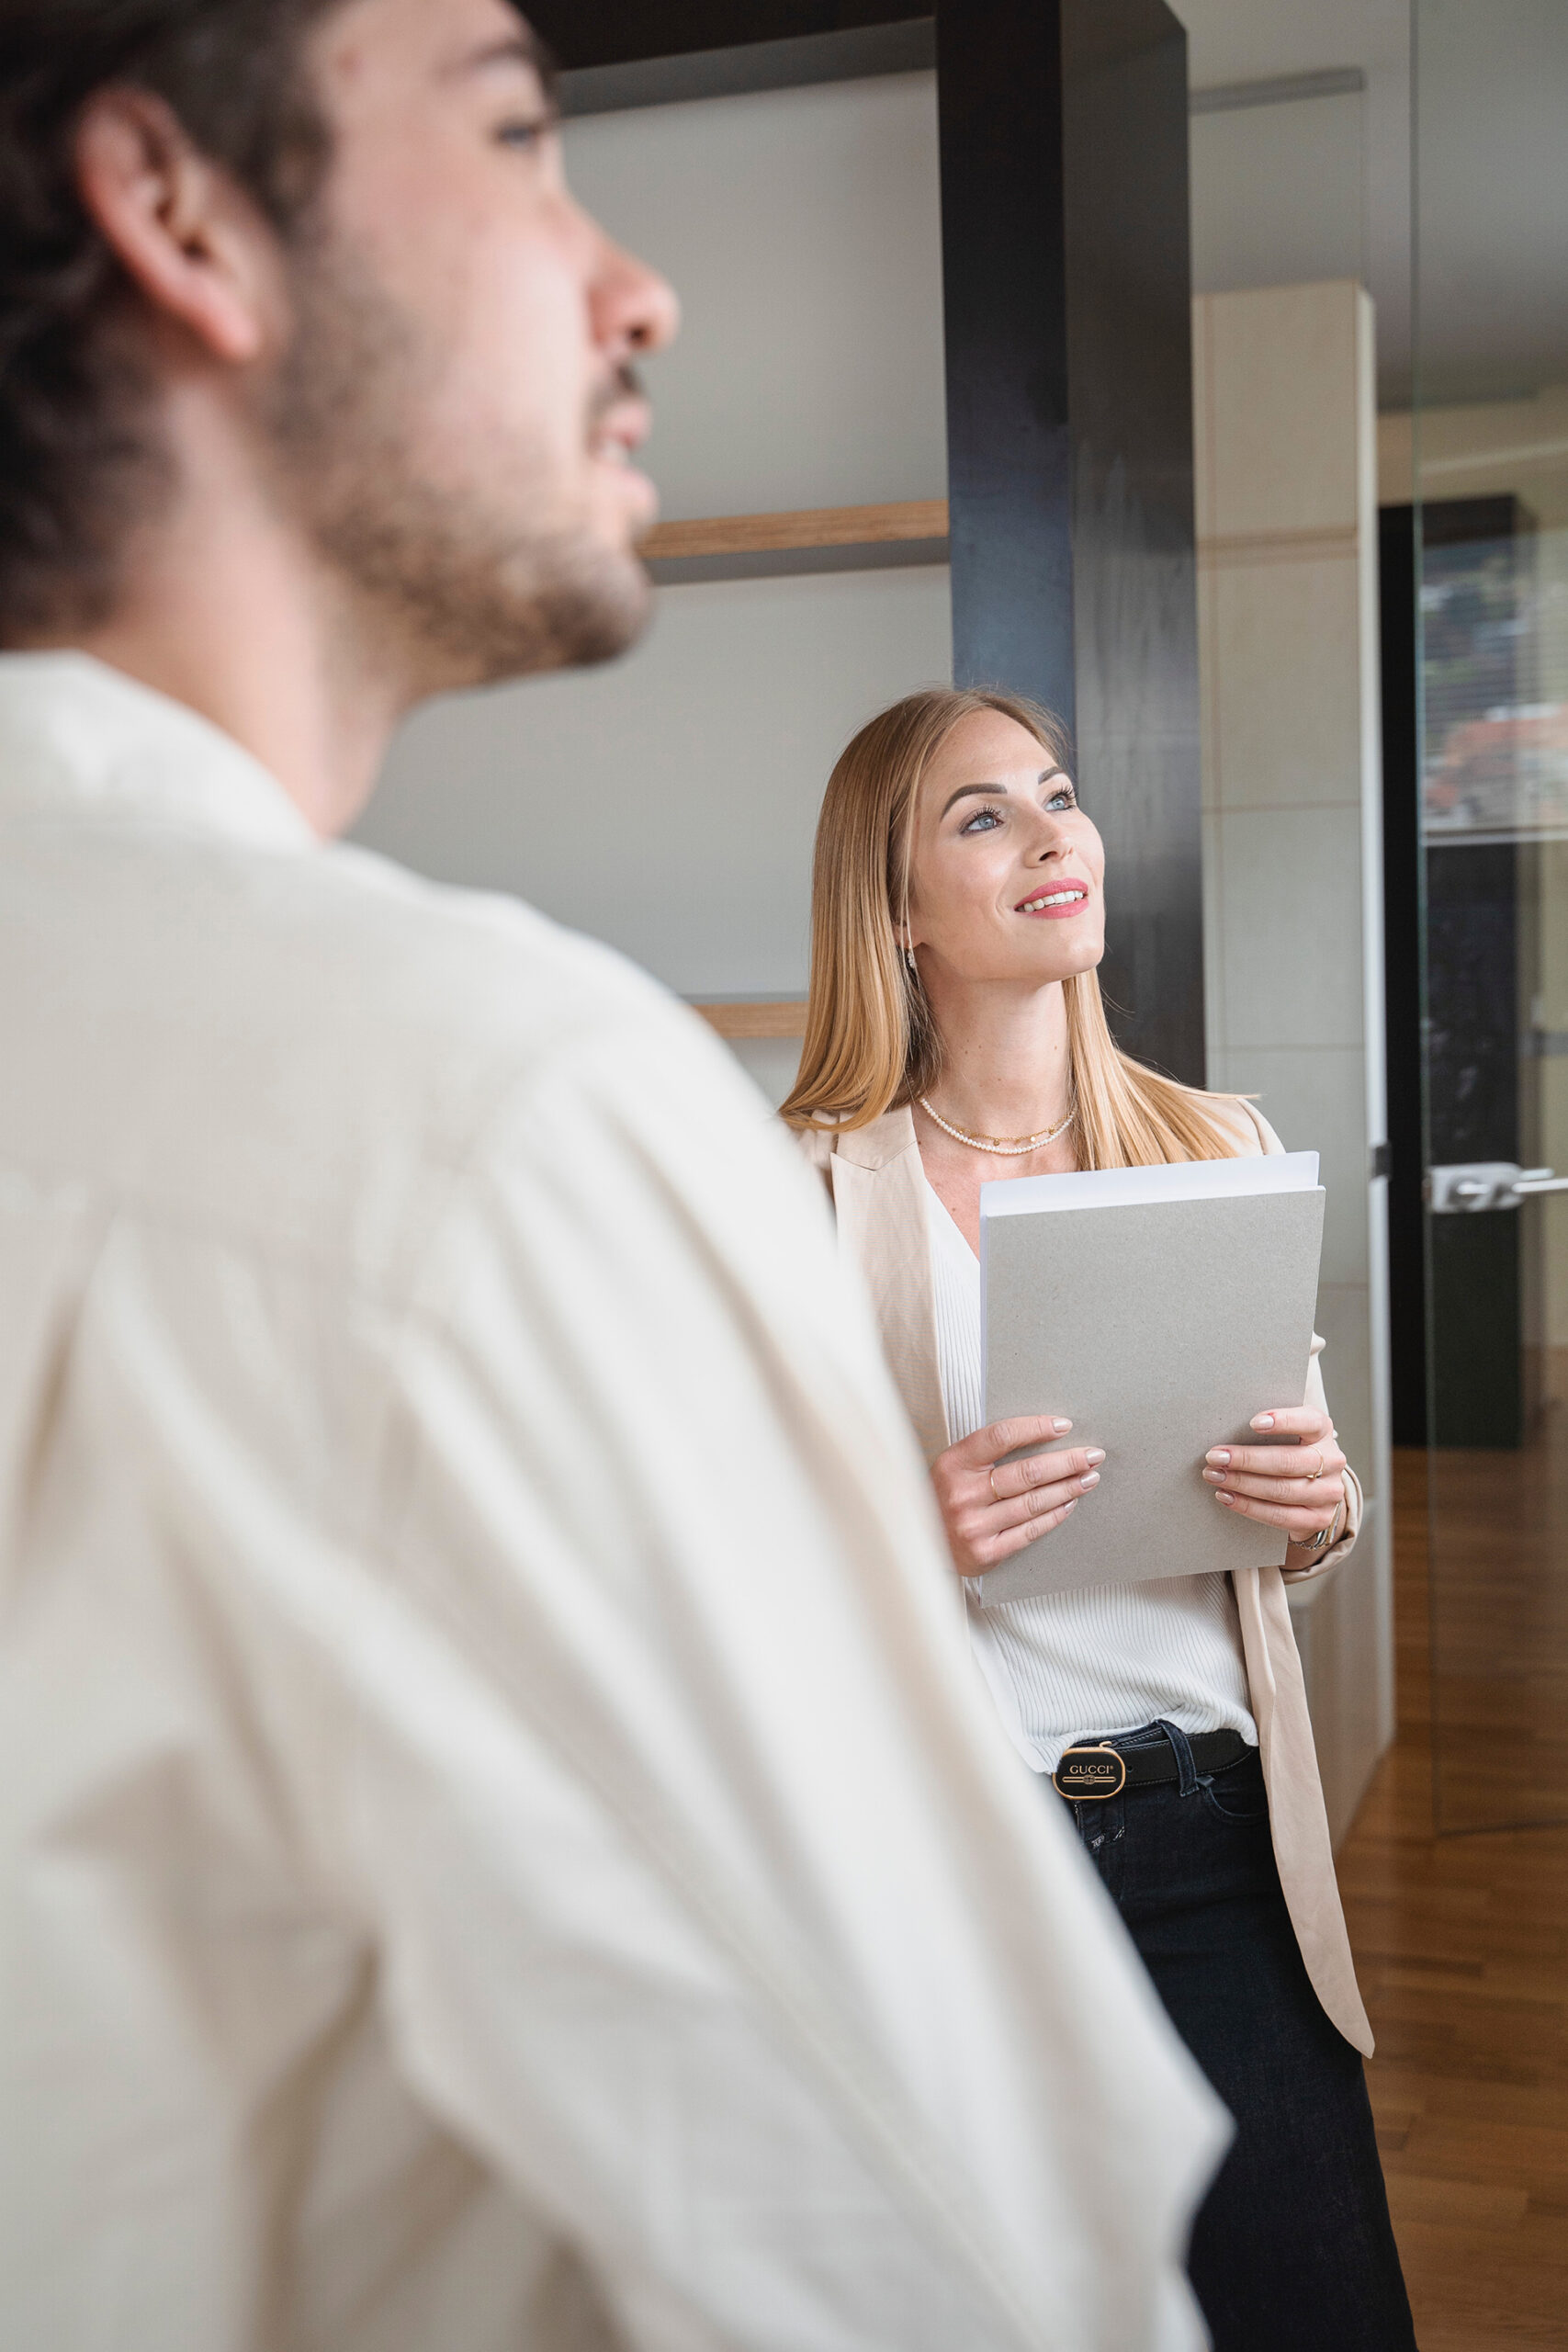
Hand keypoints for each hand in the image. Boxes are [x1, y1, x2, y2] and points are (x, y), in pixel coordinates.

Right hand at [931, 1416, 1104, 1577]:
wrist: (916, 1544)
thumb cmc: (940, 1498)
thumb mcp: (951, 1468)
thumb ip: (984, 1453)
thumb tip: (1039, 1436)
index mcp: (953, 1464)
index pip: (1001, 1436)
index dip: (1036, 1428)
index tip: (1063, 1426)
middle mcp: (962, 1494)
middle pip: (1027, 1472)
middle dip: (1066, 1462)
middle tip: (1092, 1455)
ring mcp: (974, 1525)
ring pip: (1033, 1502)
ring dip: (1068, 1488)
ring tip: (1089, 1478)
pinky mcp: (985, 1552)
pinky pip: (1030, 1531)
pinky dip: (1054, 1516)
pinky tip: (1069, 1504)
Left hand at [1202, 1404, 1346, 1546]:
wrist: (1310, 1490)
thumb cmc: (1287, 1452)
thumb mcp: (1285, 1434)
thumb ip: (1265, 1430)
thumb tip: (1225, 1429)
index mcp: (1322, 1431)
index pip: (1309, 1421)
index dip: (1284, 1421)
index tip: (1253, 1423)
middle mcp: (1331, 1461)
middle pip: (1287, 1461)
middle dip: (1246, 1460)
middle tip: (1215, 1457)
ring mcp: (1328, 1492)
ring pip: (1281, 1490)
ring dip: (1242, 1484)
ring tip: (1215, 1476)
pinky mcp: (1319, 1518)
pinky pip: (1279, 1516)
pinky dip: (1248, 1506)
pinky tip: (1227, 1497)